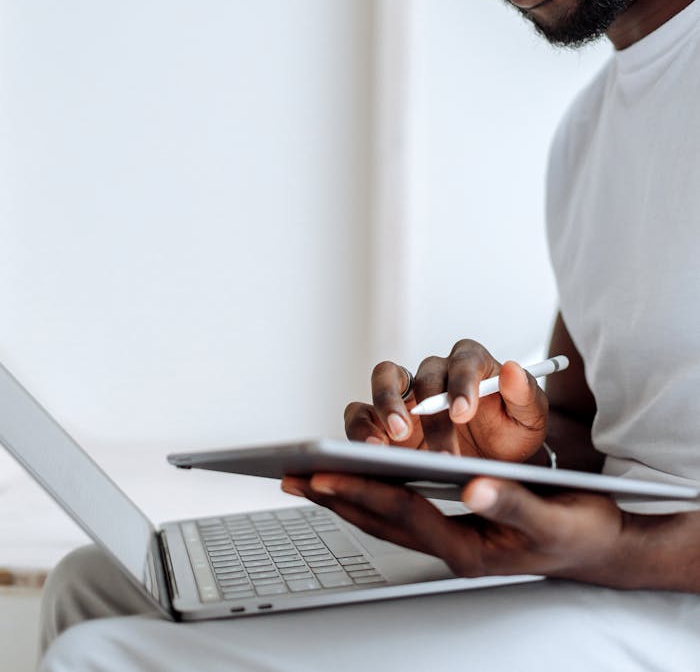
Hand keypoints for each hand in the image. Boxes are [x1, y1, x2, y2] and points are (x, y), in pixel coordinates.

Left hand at [281, 472, 627, 584]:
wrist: (598, 545)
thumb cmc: (577, 527)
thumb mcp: (552, 515)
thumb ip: (513, 499)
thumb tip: (475, 484)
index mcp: (470, 547)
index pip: (403, 514)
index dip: (363, 492)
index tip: (325, 476)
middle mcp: (452, 546)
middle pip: (381, 520)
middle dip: (336, 498)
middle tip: (293, 477)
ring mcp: (450, 539)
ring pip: (385, 518)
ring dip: (344, 499)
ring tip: (306, 480)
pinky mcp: (453, 529)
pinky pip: (400, 513)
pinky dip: (370, 498)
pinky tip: (353, 483)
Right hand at [345, 340, 547, 461]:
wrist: (492, 463)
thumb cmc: (509, 433)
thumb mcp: (530, 419)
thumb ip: (524, 395)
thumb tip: (512, 370)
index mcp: (471, 363)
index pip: (464, 360)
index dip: (461, 383)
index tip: (463, 412)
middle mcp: (436, 373)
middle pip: (423, 375)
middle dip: (426, 410)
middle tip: (425, 440)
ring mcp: (407, 394)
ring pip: (384, 380)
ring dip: (384, 407)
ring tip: (390, 441)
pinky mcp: (382, 419)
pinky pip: (362, 412)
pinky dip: (362, 428)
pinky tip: (372, 453)